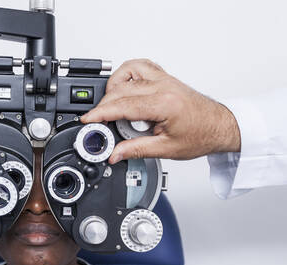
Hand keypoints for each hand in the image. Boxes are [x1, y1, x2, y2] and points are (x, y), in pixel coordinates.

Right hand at [80, 59, 240, 163]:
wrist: (220, 126)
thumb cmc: (201, 135)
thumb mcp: (166, 149)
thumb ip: (136, 150)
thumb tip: (115, 153)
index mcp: (164, 104)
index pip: (123, 106)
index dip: (101, 113)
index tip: (88, 119)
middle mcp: (164, 86)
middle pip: (121, 89)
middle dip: (104, 106)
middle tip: (99, 123)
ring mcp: (164, 79)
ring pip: (128, 71)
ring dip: (114, 86)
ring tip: (112, 106)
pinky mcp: (164, 77)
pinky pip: (140, 66)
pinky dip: (127, 75)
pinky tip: (124, 89)